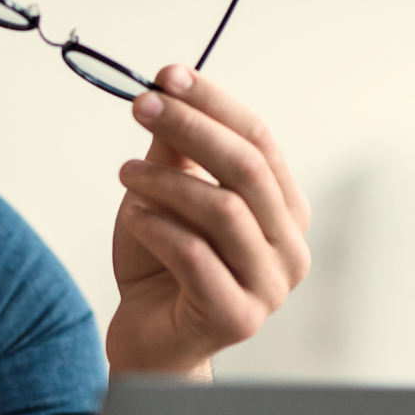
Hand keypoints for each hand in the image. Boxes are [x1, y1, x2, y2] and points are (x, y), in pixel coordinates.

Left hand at [107, 64, 310, 378]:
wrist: (148, 339)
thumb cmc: (162, 265)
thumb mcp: (167, 197)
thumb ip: (177, 152)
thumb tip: (168, 89)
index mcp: (284, 209)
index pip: (259, 140)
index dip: (214, 103)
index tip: (167, 75)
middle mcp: (289, 246)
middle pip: (246, 169)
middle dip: (191, 128)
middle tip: (142, 105)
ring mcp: (270, 286)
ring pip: (222, 211)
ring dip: (165, 182)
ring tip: (124, 174)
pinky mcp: (238, 317)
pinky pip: (195, 255)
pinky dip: (158, 227)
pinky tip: (133, 217)